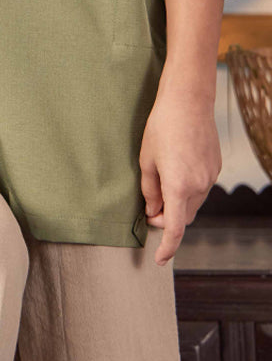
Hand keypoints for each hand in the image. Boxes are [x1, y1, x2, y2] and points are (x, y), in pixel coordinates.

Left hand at [139, 83, 220, 264]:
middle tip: (150, 210)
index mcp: (179, 187)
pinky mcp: (215, 168)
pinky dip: (188, 190)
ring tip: (161, 186)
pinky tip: (176, 171)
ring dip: (177, 204)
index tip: (159, 259)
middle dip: (166, 221)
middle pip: (183, 218)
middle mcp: (199, 186)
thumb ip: (149, 190)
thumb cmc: (162, 127)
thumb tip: (153, 210)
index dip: (167, 247)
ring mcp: (210, 177)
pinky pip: (200, 188)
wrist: (188, 101)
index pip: (175, 229)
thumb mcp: (146, 160)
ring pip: (193, 204)